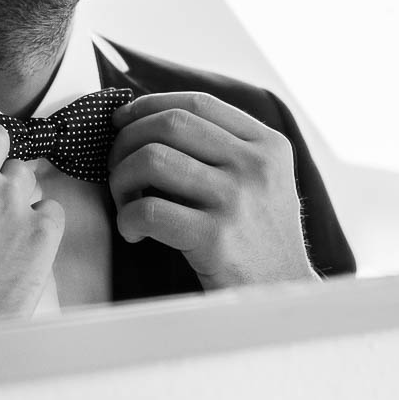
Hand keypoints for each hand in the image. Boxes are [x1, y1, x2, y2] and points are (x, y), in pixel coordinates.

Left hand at [107, 91, 316, 289]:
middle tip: (117, 167)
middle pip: (170, 124)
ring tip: (126, 203)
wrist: (281, 296)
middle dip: (127, 140)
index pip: (198, 103)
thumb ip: (223, 149)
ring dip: (121, 179)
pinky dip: (127, 218)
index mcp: (268, 145)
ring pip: (152, 159)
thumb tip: (148, 120)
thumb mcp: (263, 181)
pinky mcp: (216, 238)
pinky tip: (134, 232)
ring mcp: (237, 200)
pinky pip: (149, 210)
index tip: (123, 120)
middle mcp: (255, 165)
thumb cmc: (258, 238)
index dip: (149, 105)